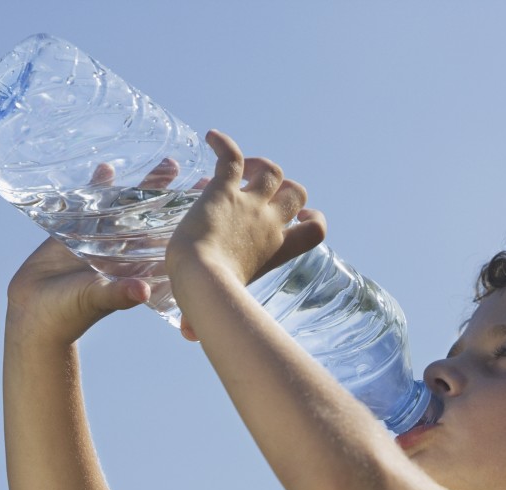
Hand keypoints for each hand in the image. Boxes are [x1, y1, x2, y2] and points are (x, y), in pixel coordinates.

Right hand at [5, 158, 208, 345]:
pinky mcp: (76, 233)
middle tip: (198, 173)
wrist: (34, 314)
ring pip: (129, 207)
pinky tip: (107, 166)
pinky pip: (92, 204)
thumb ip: (118, 294)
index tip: (210, 202)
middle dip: (174, 196)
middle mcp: (125, 253)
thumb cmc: (68, 314)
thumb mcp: (95, 299)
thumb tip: (142, 291)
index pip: (169, 241)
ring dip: (145, 186)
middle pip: (155, 218)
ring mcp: (101, 241)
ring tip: (168, 162)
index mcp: (136, 269)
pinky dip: (99, 186)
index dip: (188, 223)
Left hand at [166, 130, 326, 307]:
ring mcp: (250, 205)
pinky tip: (208, 138)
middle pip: (296, 191)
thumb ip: (204, 321)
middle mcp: (270, 224)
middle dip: (284, 185)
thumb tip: (190, 337)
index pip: (315, 230)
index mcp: (276, 251)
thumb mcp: (219, 307)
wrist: (202, 282)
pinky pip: (231, 156)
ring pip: (270, 169)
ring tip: (241, 166)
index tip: (300, 214)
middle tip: (259, 189)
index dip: (311, 217)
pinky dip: (222, 143)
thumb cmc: (211, 302)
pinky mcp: (224, 192)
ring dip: (259, 163)